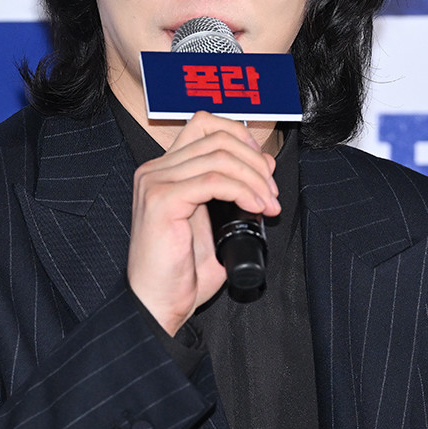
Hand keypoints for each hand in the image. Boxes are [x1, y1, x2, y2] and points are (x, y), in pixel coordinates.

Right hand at [127, 112, 280, 335]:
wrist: (158, 304)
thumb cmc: (182, 272)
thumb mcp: (215, 222)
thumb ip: (233, 189)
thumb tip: (263, 162)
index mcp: (165, 170)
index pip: (204, 124)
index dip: (241, 136)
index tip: (263, 166)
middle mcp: (156, 170)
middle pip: (217, 138)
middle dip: (255, 162)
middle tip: (271, 194)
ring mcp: (155, 182)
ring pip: (220, 157)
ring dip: (255, 180)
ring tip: (268, 205)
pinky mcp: (161, 201)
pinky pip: (214, 181)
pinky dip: (243, 191)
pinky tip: (255, 208)